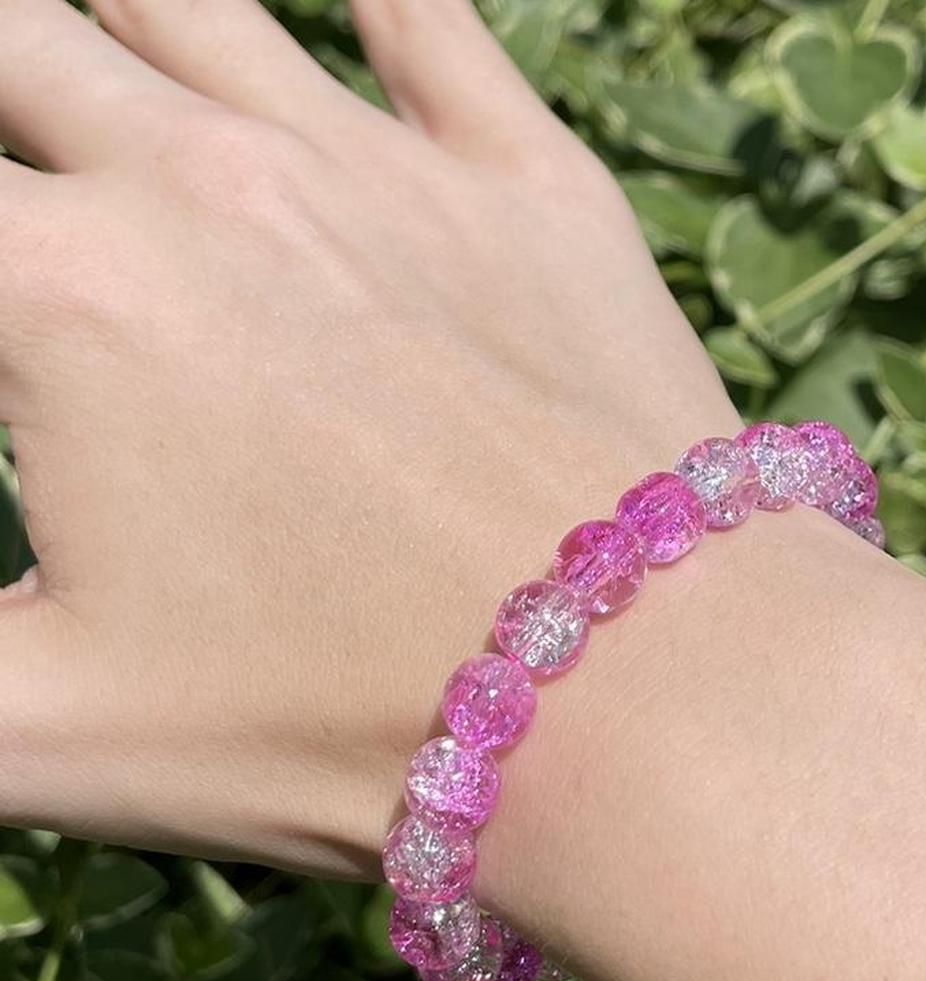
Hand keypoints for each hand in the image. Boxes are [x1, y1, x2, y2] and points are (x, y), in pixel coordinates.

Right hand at [0, 0, 738, 875]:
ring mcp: (384, 168)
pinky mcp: (533, 191)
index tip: (10, 316)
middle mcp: (207, 184)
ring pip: (187, 3)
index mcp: (65, 299)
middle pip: (17, 47)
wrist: (637, 696)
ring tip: (92, 59)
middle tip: (33, 160)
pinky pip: (430, 25)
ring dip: (112, 17)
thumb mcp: (58, 737)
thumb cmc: (347, 729)